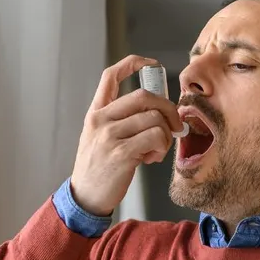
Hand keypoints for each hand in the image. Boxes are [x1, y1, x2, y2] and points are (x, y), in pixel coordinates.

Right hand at [69, 55, 184, 215]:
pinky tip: (152, 158)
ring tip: (157, 150)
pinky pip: (156, 137)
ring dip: (165, 135)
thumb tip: (158, 114)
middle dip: (168, 109)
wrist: (85, 196)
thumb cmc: (98, 168)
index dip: (133, 64)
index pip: (111, 76)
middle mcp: (101, 120)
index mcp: (96, 112)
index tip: (152, 64)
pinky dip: (162, 147)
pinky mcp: (121, 153)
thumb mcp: (99, 137)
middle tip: (174, 126)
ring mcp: (110, 136)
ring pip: (154, 118)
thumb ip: (122, 121)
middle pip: (144, 96)